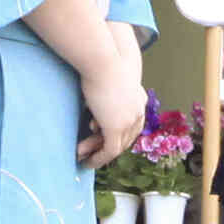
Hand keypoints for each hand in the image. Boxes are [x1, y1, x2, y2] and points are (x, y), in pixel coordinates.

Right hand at [75, 51, 147, 169]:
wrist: (103, 61)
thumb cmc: (100, 64)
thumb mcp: (107, 81)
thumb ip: (106, 96)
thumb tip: (95, 107)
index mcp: (139, 99)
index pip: (133, 124)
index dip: (119, 134)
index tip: (101, 138)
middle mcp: (138, 112)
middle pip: (126, 137)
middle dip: (107, 147)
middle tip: (91, 152)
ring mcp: (128, 121)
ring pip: (116, 146)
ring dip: (99, 154)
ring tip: (84, 159)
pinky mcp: (116, 128)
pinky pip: (109, 151)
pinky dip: (99, 159)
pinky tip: (88, 163)